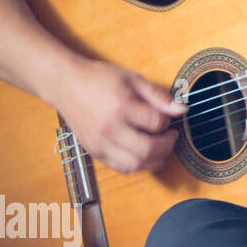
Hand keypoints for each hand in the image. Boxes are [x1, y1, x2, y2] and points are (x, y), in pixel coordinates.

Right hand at [54, 58, 184, 174]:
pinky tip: (141, 153)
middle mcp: (109, 128)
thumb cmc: (98, 78)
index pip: (156, 123)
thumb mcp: (131, 79)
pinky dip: (136, 165)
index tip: (166, 118)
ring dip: (154, 160)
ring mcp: (100, 142)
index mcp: (120, 106)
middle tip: (169, 137)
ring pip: (135, 165)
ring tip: (158, 148)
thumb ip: (157, 96)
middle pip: (148, 149)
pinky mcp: (94, 151)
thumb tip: (182, 110)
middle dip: (166, 145)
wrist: (64, 85)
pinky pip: (121, 168)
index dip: (168, 122)